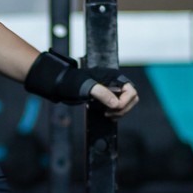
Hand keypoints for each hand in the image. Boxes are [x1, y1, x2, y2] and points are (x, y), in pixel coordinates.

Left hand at [24, 51, 138, 117]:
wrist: (61, 84)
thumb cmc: (72, 81)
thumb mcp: (86, 87)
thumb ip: (102, 93)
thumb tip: (115, 103)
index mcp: (114, 77)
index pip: (131, 91)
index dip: (125, 102)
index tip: (112, 108)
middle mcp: (115, 83)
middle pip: (131, 98)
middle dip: (123, 109)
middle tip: (109, 114)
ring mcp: (111, 90)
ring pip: (125, 104)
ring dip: (119, 112)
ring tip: (106, 115)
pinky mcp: (105, 97)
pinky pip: (116, 106)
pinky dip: (113, 112)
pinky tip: (103, 114)